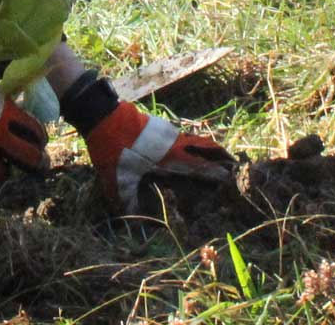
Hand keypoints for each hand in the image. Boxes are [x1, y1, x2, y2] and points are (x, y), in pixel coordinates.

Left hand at [82, 101, 236, 213]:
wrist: (101, 114)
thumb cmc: (112, 147)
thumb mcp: (116, 177)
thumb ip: (125, 199)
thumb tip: (130, 221)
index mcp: (168, 155)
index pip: (199, 164)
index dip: (216, 171)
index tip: (230, 176)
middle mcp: (173, 142)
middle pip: (205, 146)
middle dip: (220, 155)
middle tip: (233, 164)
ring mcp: (167, 131)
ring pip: (195, 140)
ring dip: (208, 148)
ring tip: (217, 158)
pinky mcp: (159, 126)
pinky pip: (183, 136)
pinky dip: (193, 144)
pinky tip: (190, 151)